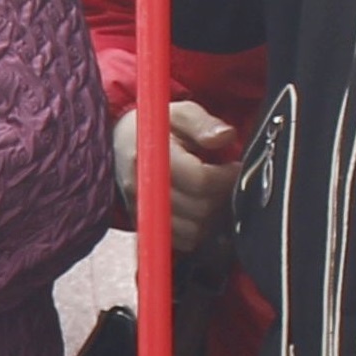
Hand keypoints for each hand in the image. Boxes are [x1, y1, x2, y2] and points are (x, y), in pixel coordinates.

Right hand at [137, 98, 243, 256]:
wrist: (121, 145)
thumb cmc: (156, 129)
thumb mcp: (180, 114)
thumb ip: (203, 124)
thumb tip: (226, 136)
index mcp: (152, 159)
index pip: (200, 181)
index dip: (227, 177)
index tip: (235, 167)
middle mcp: (144, 190)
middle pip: (200, 210)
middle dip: (223, 197)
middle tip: (228, 181)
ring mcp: (143, 212)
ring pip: (194, 231)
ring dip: (213, 217)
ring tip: (216, 194)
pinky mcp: (146, 227)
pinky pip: (182, 242)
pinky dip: (199, 231)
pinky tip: (202, 209)